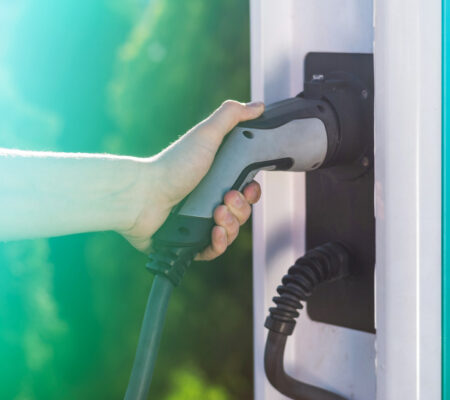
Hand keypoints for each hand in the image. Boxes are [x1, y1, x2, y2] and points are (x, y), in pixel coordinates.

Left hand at [121, 100, 264, 259]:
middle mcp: (209, 201)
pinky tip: (214, 232)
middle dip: (241, 208)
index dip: (252, 192)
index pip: (247, 192)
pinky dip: (219, 243)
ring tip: (215, 215)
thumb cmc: (171, 166)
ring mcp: (200, 222)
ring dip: (230, 225)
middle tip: (225, 199)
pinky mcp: (190, 243)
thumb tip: (257, 105)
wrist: (142, 197)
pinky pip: (215, 250)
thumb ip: (232, 116)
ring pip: (232, 232)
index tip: (248, 187)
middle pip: (243, 213)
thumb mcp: (206, 135)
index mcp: (216, 179)